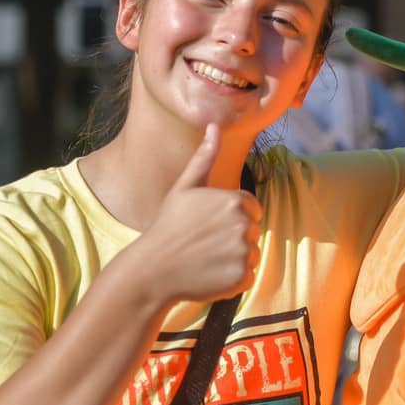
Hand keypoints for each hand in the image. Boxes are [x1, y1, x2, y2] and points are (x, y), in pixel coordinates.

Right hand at [137, 125, 260, 305]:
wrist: (152, 270)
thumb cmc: (168, 226)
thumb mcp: (185, 187)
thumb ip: (205, 157)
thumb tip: (214, 125)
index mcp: (235, 201)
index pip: (250, 209)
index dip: (230, 218)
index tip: (208, 225)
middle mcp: (244, 225)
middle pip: (252, 231)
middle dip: (233, 237)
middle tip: (204, 243)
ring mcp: (245, 252)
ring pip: (252, 254)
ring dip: (234, 258)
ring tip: (206, 258)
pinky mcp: (243, 277)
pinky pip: (248, 276)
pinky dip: (233, 279)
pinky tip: (210, 274)